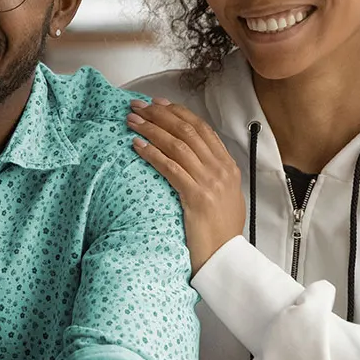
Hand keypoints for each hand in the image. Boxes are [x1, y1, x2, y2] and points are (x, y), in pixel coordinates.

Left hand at [127, 98, 244, 274]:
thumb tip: (190, 157)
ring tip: (131, 121)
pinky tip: (137, 145)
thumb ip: (211, 174)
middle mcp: (220, 170)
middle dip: (159, 114)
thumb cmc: (219, 230)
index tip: (157, 102)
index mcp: (227, 166)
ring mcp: (210, 182)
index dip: (177, 112)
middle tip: (137, 106)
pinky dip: (152, 153)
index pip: (201, 129)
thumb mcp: (223, 195)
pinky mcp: (196, 197)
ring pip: (177, 144)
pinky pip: (170, 167)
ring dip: (151, 129)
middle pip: (186, 131)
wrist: (225, 257)